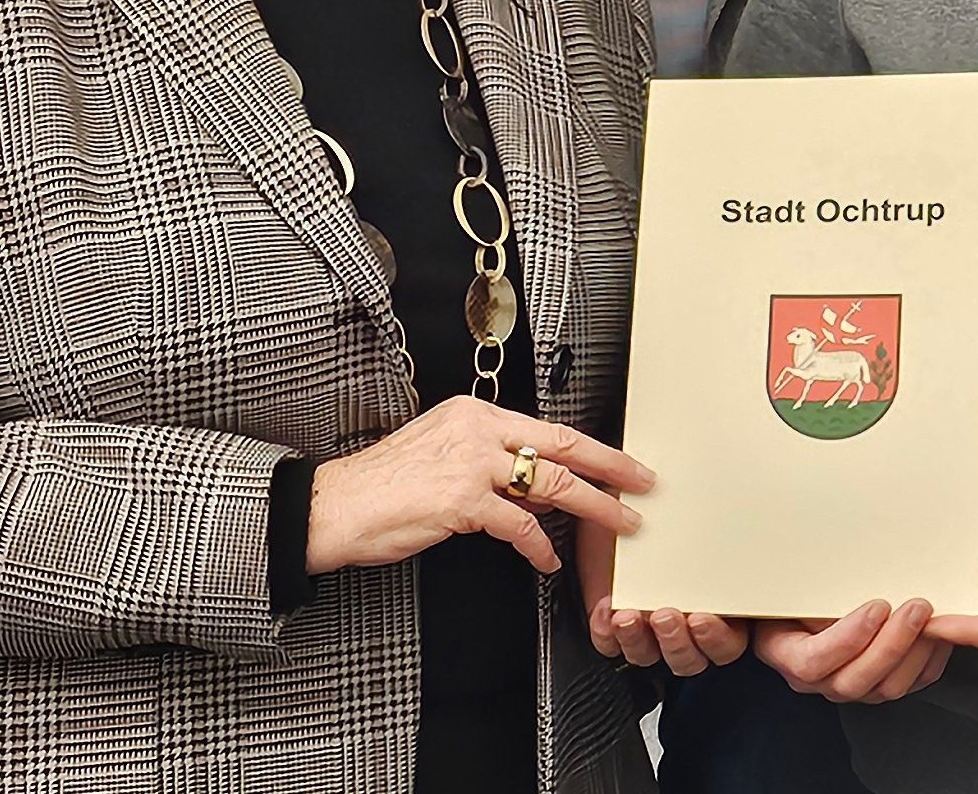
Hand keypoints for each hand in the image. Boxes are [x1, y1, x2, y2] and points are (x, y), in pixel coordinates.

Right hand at [304, 397, 648, 576]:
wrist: (333, 506)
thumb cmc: (383, 487)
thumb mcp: (442, 455)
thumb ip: (491, 463)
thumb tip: (542, 485)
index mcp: (473, 415)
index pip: (548, 429)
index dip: (593, 448)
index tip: (623, 461)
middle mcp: (477, 431)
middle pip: (562, 448)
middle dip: (611, 468)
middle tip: (644, 484)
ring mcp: (470, 465)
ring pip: (551, 484)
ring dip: (591, 508)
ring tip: (618, 525)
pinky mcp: (460, 501)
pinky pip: (517, 527)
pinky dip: (537, 548)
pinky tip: (547, 561)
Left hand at [577, 519, 745, 673]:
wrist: (612, 500)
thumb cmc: (659, 506)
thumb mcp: (696, 514)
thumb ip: (720, 529)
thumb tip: (761, 520)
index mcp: (719, 603)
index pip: (728, 642)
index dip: (717, 638)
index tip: (703, 617)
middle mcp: (685, 620)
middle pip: (691, 658)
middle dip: (676, 642)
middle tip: (665, 615)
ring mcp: (647, 626)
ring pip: (649, 656)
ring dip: (639, 641)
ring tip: (627, 616)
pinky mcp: (612, 624)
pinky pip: (610, 645)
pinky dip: (606, 634)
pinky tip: (606, 611)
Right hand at [754, 599, 948, 702]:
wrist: (811, 600)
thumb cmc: (803, 590)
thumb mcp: (798, 584)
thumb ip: (816, 587)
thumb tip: (847, 570)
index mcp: (787, 653)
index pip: (812, 663)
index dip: (847, 639)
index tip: (876, 608)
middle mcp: (819, 678)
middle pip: (852, 682)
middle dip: (890, 644)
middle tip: (914, 608)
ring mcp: (852, 684)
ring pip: (885, 688)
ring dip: (914, 651)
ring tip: (929, 617)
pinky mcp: (883, 683)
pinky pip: (912, 683)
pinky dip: (930, 659)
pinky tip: (937, 632)